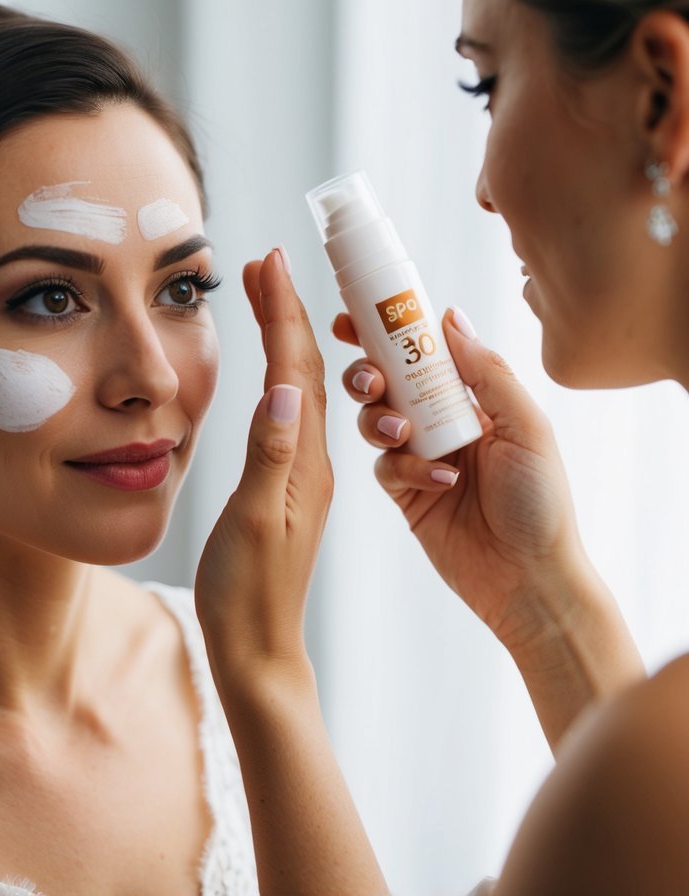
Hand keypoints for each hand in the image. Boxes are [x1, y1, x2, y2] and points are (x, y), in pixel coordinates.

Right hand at [195, 248, 332, 695]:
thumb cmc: (252, 595)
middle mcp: (313, 457)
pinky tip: (275, 373)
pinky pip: (293, 419)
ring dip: (285, 338)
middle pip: (305, 367)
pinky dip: (281, 380)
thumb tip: (284, 387)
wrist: (258, 652)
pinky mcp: (293, 488)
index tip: (272, 261)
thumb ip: (270, 456)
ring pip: (302, 388)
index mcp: (308, 458)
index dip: (284, 310)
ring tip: (268, 298)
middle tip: (265, 264)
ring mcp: (305, 472)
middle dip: (285, 310)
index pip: (299, 366)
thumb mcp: (260, 524)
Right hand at [335, 305, 585, 651]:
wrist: (530, 580)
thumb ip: (487, 372)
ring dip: (380, 419)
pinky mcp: (406, 493)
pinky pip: (385, 466)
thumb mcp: (527, 427)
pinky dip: (405, 469)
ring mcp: (421, 457)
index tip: (355, 316)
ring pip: (375, 420)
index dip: (389, 331)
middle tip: (372, 380)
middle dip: (369, 372)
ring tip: (402, 434)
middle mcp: (442, 421)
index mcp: (473, 398)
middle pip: (388, 380)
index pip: (424, 351)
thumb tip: (450, 317)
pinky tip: (440, 481)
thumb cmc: (541, 503)